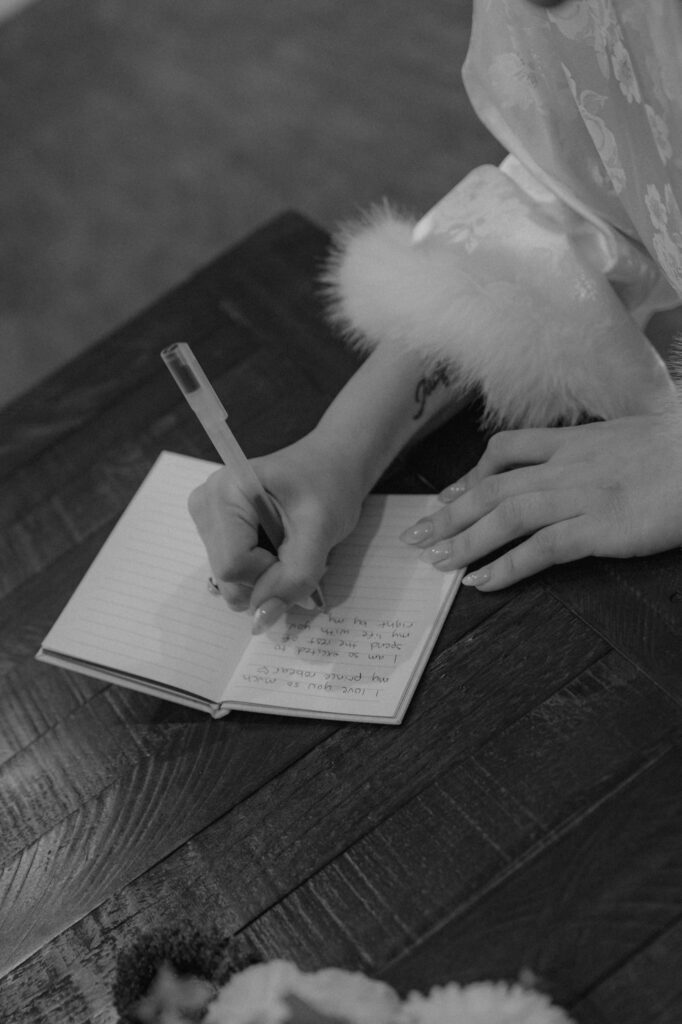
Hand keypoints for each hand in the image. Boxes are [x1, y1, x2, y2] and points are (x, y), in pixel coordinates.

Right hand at [188, 435, 363, 628]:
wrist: (332, 465)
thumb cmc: (329, 486)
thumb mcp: (321, 531)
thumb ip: (294, 577)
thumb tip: (261, 621)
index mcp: (225, 492)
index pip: (234, 565)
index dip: (271, 572)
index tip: (299, 550)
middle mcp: (205, 504)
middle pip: (227, 577)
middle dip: (268, 577)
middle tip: (298, 548)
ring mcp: (207, 519)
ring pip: (230, 581)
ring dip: (267, 576)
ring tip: (289, 544)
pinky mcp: (215, 532)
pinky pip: (233, 574)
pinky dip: (261, 571)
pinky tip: (277, 547)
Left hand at [400, 413, 681, 589]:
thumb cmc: (680, 451)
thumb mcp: (630, 437)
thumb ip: (596, 450)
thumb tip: (583, 464)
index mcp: (575, 440)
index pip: (505, 449)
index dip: (471, 473)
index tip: (448, 494)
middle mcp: (568, 465)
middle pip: (492, 486)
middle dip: (450, 512)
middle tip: (418, 534)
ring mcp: (581, 495)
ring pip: (506, 516)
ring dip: (466, 540)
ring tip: (438, 561)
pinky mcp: (599, 527)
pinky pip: (541, 549)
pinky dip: (507, 566)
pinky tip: (483, 582)